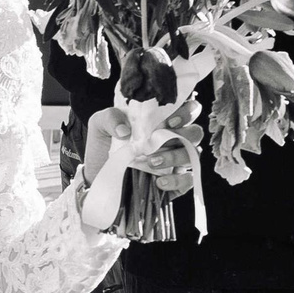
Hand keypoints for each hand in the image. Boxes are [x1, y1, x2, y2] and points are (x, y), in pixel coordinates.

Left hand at [79, 104, 197, 230]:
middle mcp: (172, 140)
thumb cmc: (103, 149)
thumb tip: (125, 129)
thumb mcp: (99, 126)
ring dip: (175, 157)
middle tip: (161, 138)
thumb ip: (110, 117)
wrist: (98, 180)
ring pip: (193, 155)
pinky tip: (158, 182)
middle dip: (185, 134)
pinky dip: (176, 180)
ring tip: (152, 162)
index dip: (186, 111)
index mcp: (160, 121)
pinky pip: (187, 180)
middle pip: (196, 132)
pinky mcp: (175, 183)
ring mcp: (175, 162)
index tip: (169, 120)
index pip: (187, 109)